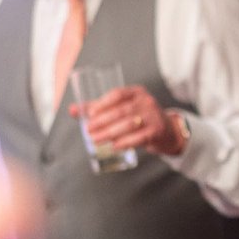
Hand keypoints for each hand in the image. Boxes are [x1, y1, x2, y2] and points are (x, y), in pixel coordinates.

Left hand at [71, 84, 186, 155]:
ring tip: (96, 140)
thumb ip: (98, 109)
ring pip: (129, 124)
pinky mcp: (157, 131)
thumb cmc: (139, 117)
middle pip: (122, 111)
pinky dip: (126, 142)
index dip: (103, 103)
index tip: (89, 114)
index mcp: (136, 92)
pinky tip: (115, 146)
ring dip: (111, 133)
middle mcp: (146, 101)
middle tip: (89, 130)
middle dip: (103, 121)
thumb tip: (72, 110)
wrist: (167, 130)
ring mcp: (153, 116)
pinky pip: (140, 137)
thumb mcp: (122, 109)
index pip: (118, 95)